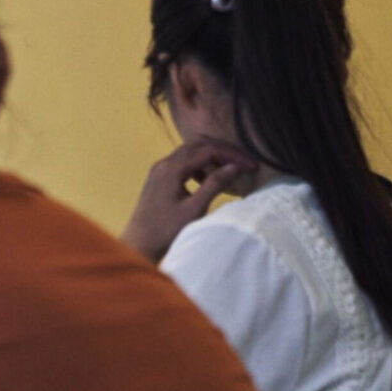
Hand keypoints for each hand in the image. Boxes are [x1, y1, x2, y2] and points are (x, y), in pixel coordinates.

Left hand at [121, 140, 257, 261]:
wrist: (139, 245)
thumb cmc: (166, 230)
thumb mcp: (195, 208)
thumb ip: (215, 184)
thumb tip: (235, 166)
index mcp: (172, 169)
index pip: (208, 150)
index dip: (233, 155)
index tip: (252, 165)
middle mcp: (163, 164)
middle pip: (199, 145)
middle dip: (224, 151)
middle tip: (245, 161)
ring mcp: (159, 170)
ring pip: (190, 152)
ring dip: (212, 156)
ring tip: (231, 169)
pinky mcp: (159, 178)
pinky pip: (182, 162)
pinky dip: (200, 164)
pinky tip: (209, 178)